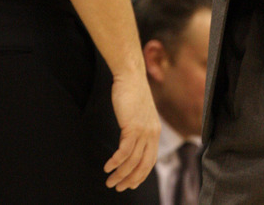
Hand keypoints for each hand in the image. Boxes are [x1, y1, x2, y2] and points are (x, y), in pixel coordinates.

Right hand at [104, 70, 160, 191]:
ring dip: (120, 174)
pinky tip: (108, 167)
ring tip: (109, 181)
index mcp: (155, 132)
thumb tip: (132, 139)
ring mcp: (143, 130)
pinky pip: (124, 151)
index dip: (140, 175)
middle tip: (118, 188)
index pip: (150, 161)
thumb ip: (139, 128)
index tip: (130, 185)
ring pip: (132, 161)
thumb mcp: (140, 114)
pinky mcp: (132, 126)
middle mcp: (152, 133)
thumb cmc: (132, 93)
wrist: (131, 76)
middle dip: (130, 180)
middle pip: (143, 165)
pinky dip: (116, 162)